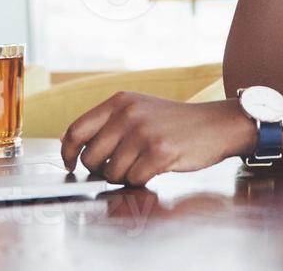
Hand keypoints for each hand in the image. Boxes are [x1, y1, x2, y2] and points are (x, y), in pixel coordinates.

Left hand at [60, 93, 256, 185]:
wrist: (214, 125)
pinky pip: (134, 180)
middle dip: (101, 170)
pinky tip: (156, 167)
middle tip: (120, 166)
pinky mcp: (159, 152)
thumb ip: (108, 123)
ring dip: (124, 176)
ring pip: (111, 173)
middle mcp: (128, 114)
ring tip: (143, 163)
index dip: (68, 152)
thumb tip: (72, 143)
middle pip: (90, 158)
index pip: (76, 129)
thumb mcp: (138, 109)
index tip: (70, 163)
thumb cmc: (174, 123)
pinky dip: (142, 180)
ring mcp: (143, 133)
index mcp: (119, 101)